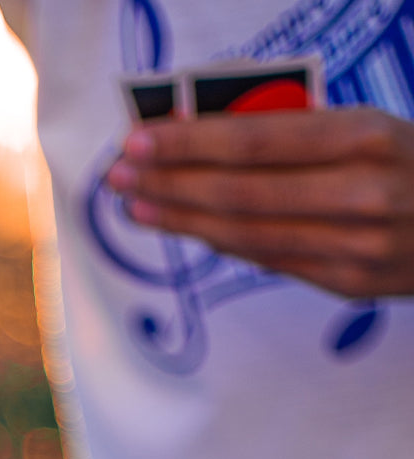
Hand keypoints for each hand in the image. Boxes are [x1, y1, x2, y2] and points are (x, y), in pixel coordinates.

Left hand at [106, 107, 413, 297]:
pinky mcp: (351, 283)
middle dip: (168, 183)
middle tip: (119, 176)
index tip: (136, 139)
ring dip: (181, 219)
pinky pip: (269, 260)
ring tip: (136, 205)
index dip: (187, 142)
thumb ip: (291, 134)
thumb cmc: (403, 163)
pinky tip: (188, 229)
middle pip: (239, 191)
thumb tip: (196, 140)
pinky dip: (222, 242)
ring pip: (246, 233)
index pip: (255, 140)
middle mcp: (364, 191)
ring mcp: (358, 244)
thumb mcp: (363, 128)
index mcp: (366, 135)